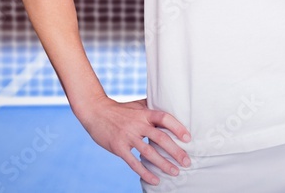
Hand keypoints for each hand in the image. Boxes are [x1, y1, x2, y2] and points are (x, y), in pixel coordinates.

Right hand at [74, 96, 191, 185]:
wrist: (96, 112)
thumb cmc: (120, 109)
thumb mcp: (137, 105)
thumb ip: (152, 108)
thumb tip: (171, 106)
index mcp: (145, 113)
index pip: (165, 119)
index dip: (178, 127)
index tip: (188, 138)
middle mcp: (138, 124)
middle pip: (160, 138)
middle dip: (176, 151)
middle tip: (187, 162)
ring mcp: (128, 136)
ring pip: (149, 152)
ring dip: (163, 164)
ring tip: (175, 172)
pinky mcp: (119, 148)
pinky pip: (133, 163)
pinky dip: (145, 172)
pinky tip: (155, 180)